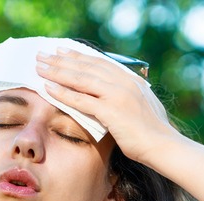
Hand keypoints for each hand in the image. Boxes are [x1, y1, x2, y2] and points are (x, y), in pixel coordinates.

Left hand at [35, 48, 177, 163]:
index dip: (78, 56)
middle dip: (62, 60)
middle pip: (86, 66)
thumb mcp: (143, 106)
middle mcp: (123, 82)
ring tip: (39, 68)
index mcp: (131, 79)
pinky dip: (63, 93)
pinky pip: (81, 100)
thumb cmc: (154, 132)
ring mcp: (117, 95)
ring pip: (81, 79)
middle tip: (43, 54)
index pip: (99, 63)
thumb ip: (129, 97)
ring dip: (57, 72)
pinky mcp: (111, 111)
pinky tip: (48, 88)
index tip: (62, 51)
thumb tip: (116, 96)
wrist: (164, 146)